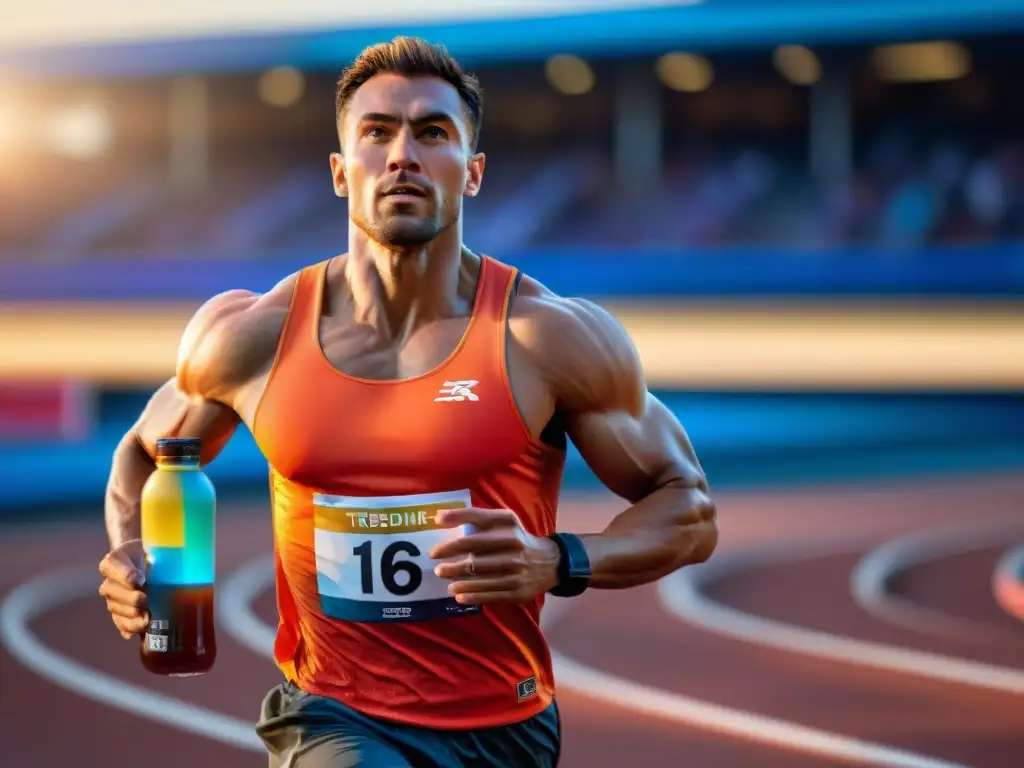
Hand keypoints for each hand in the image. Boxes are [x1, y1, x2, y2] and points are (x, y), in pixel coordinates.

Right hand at [98, 539, 148, 639]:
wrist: (147, 562)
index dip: (125, 575)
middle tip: (145, 600)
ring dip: (131, 616)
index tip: (139, 580)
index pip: (112, 567)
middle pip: (113, 592)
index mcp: (113, 562)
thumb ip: (153, 554)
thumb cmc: (150, 552)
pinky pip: (120, 623)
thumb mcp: (151, 546)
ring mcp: (113, 599)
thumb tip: (156, 573)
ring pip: (116, 609)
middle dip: (130, 599)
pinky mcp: (120, 614)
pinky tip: (134, 634)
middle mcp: (109, 582)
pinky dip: (128, 629)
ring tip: (146, 619)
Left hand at [428, 507, 560, 604]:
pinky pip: (488, 595)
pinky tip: (458, 595)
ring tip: (445, 579)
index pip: (478, 520)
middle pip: (475, 554)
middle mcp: (513, 547)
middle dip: (451, 559)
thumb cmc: (518, 539)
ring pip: (480, 577)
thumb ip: (474, 516)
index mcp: (509, 526)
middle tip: (436, 564)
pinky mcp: (517, 591)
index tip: (436, 525)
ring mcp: (516, 571)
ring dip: (458, 579)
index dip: (456, 520)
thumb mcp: (504, 522)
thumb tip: (439, 517)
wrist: (550, 563)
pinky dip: (471, 596)